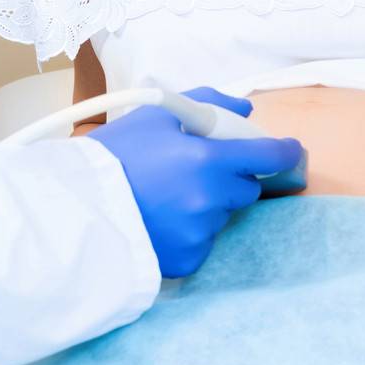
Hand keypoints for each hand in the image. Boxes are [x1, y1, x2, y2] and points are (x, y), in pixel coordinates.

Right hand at [89, 89, 304, 277]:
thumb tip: (246, 110)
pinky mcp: (189, 259)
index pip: (268, 156)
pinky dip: (190, 230)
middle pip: (246, 188)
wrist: (76, 208)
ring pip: (222, 214)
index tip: (288, 150)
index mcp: (208, 160)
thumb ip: (208, 104)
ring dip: (208, 204)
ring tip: (165, 195)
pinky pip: (203, 240)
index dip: (284, 151)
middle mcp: (211, 200)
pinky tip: (160, 219)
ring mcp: (201, 233)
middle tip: (195, 169)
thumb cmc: (113, 155)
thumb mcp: (155, 115)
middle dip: (230, 177)